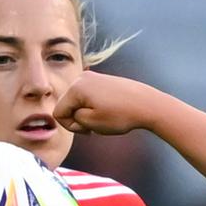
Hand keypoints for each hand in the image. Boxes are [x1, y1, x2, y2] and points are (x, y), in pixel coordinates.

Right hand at [55, 71, 172, 135]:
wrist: (148, 104)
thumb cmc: (121, 115)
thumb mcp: (91, 123)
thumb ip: (73, 118)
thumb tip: (71, 111)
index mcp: (76, 87)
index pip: (58, 112)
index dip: (70, 126)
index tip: (88, 129)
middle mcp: (81, 77)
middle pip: (66, 105)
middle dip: (77, 118)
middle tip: (96, 125)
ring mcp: (92, 76)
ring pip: (77, 102)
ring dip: (86, 113)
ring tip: (103, 118)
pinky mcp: (102, 79)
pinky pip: (88, 96)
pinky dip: (94, 106)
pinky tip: (108, 112)